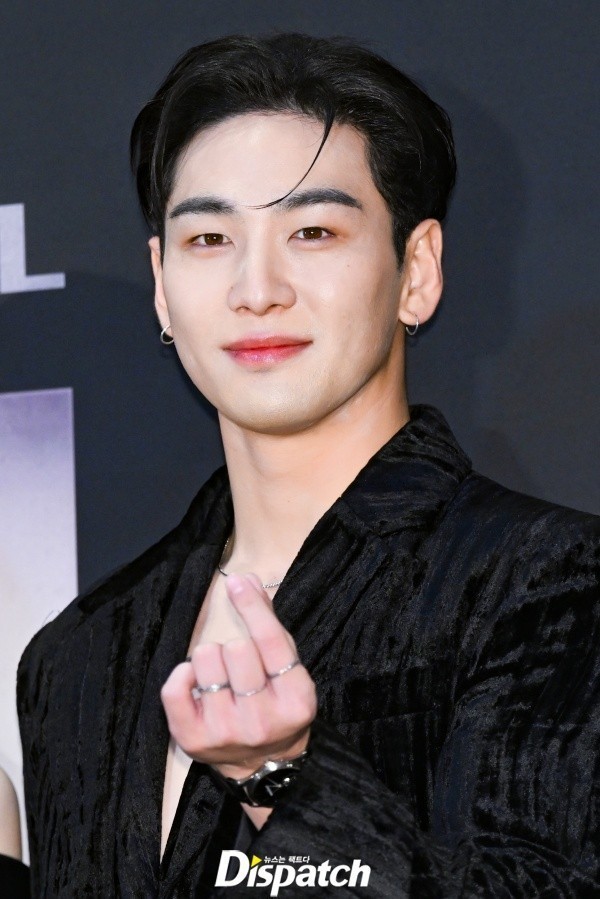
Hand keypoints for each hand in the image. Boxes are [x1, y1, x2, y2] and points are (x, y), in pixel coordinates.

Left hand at [161, 573, 316, 780]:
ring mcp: (226, 733)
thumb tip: (247, 580)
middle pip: (237, 649)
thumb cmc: (276, 703)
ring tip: (220, 676)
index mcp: (295, 700)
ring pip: (205, 661)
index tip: (237, 583)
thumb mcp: (286, 667)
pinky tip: (195, 680)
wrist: (264, 764)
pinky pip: (174, 688)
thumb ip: (269, 623)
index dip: (252, 606)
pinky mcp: (193, 740)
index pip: (271, 642)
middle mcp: (263, 721)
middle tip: (239, 664)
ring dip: (210, 659)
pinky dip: (182, 674)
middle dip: (234, 645)